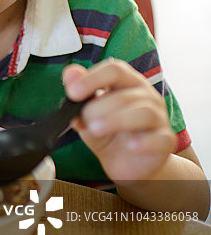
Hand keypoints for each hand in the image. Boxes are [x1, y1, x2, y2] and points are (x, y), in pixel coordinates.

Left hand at [62, 59, 176, 181]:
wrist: (126, 164)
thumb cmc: (108, 133)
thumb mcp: (87, 115)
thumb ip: (79, 95)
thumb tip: (70, 74)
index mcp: (127, 83)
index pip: (115, 69)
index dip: (93, 79)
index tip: (73, 93)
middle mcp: (146, 96)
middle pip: (124, 94)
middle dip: (99, 107)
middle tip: (84, 121)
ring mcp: (159, 118)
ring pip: (143, 112)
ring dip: (116, 120)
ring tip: (96, 130)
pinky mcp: (165, 141)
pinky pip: (159, 138)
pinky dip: (143, 142)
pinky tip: (130, 146)